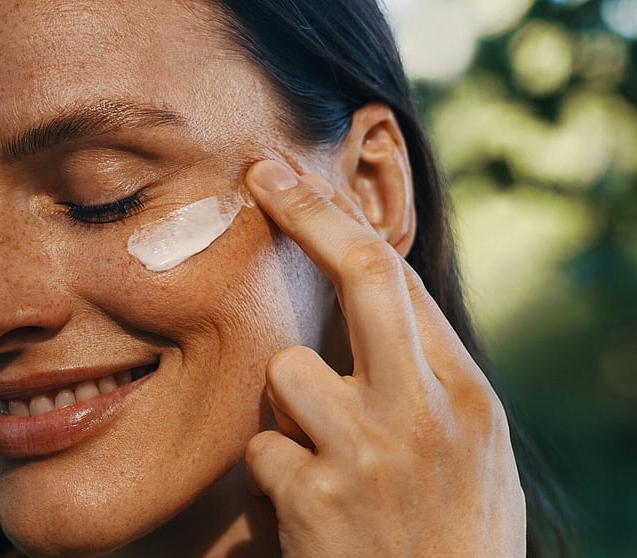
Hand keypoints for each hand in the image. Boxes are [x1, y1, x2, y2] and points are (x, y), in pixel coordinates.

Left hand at [243, 160, 525, 556]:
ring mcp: (368, 453)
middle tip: (261, 175)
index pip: (401, 280)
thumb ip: (427, 374)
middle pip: (364, 280)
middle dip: (308, 216)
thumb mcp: (471, 450)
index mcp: (465, 394)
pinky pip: (263, 447)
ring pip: (287, 373)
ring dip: (289, 407)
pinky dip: (275, 469)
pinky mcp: (315, 497)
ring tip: (322, 458)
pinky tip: (308, 506)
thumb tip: (374, 292)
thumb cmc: (452, 530)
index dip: (336, 220)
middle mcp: (423, 412)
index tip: (286, 179)